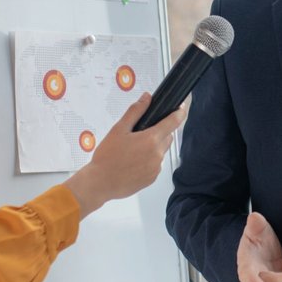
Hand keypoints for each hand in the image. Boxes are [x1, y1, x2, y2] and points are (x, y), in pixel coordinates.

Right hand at [64, 93, 184, 217]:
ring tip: (133, 150)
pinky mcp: (152, 178)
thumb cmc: (107, 157)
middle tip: (140, 133)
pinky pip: (155, 165)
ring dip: (153, 147)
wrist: (100, 183)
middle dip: (159, 132)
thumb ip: (135, 111)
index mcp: (151, 139)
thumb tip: (147, 98)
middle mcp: (158, 154)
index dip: (179, 112)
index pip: (173, 122)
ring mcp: (156, 168)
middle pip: (167, 137)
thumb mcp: (118, 129)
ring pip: (161, 151)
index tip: (181, 107)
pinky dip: (149, 161)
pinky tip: (133, 162)